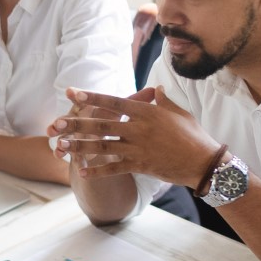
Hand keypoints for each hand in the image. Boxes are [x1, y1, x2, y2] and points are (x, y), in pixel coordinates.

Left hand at [49, 87, 222, 185]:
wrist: (204, 161)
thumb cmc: (193, 134)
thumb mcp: (178, 110)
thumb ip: (163, 99)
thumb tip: (157, 88)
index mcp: (146, 112)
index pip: (114, 102)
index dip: (92, 97)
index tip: (73, 92)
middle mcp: (139, 129)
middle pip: (102, 124)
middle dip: (77, 123)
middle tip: (57, 122)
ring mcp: (138, 148)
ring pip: (103, 147)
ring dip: (81, 147)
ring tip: (61, 146)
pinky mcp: (141, 165)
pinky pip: (115, 168)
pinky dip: (99, 171)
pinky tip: (83, 172)